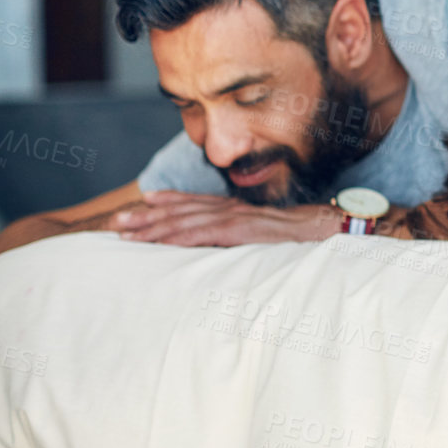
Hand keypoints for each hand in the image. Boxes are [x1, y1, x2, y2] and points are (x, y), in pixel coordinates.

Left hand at [113, 192, 339, 245]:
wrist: (329, 229)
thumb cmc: (304, 237)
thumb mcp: (271, 235)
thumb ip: (250, 235)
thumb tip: (235, 247)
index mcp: (239, 209)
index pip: (197, 201)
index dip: (169, 200)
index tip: (144, 202)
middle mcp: (232, 208)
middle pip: (181, 210)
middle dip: (147, 215)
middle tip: (118, 222)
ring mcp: (235, 218)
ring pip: (184, 220)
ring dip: (152, 226)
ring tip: (125, 232)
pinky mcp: (239, 230)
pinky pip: (201, 233)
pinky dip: (176, 236)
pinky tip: (157, 241)